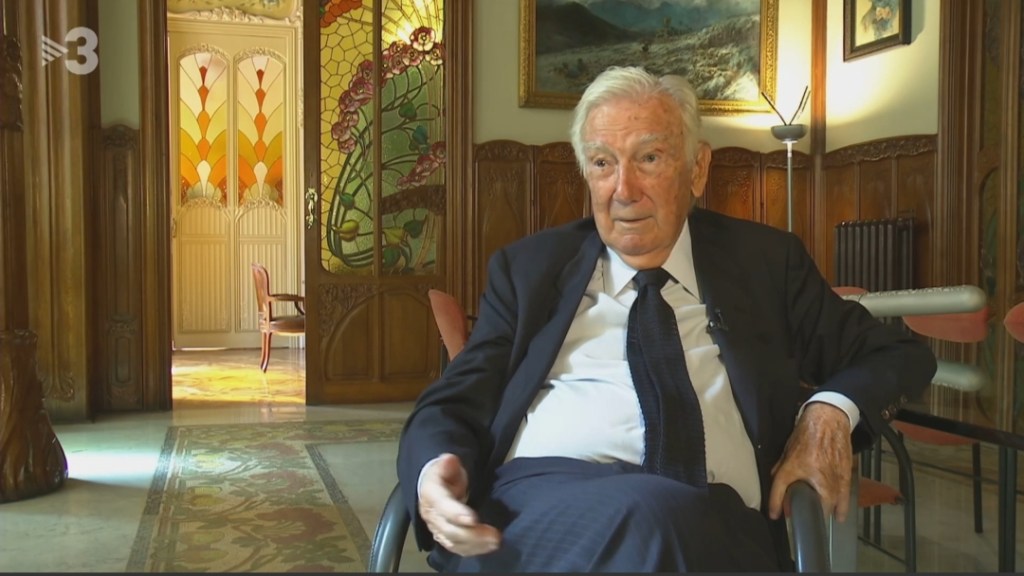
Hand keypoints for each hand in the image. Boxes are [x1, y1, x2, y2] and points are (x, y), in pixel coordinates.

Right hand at [418, 453, 501, 556]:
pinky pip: (458, 548)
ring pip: (454, 542)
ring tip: (496, 541)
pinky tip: (489, 547)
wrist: (433, 488)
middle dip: (472, 534)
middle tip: (495, 535)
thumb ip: (448, 463)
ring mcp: (437, 529)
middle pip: (449, 530)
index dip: (456, 513)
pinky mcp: (445, 538)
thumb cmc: (444, 475)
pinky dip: (473, 550)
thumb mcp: (446, 464)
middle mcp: (431, 516)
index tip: (473, 519)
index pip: (442, 506)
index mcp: (431, 495)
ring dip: (476, 545)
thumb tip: (448, 460)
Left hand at [767, 402, 852, 522]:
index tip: (775, 515)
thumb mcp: (788, 451)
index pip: (781, 488)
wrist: (829, 419)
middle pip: (812, 504)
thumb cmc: (806, 433)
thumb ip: (781, 469)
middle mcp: (814, 475)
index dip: (776, 504)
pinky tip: (838, 516)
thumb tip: (776, 483)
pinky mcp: (846, 475)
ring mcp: (833, 477)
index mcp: (795, 465)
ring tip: (819, 519)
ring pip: (830, 504)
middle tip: (801, 516)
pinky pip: (844, 497)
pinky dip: (841, 507)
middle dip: (807, 513)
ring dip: (824, 513)